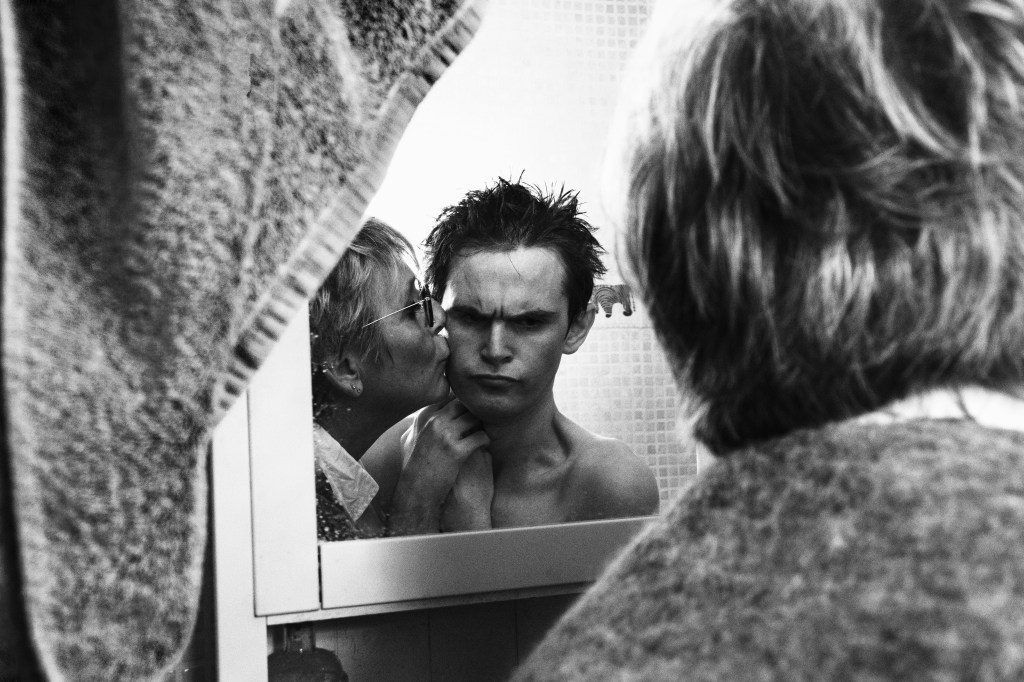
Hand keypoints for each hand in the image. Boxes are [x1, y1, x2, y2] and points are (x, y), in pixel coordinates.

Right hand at [387, 397, 488, 533]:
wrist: (416, 490)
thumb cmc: (413, 466)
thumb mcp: (408, 439)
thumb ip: (417, 423)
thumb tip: (424, 413)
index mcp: (424, 416)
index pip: (449, 398)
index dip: (461, 406)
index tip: (466, 415)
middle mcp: (434, 421)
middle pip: (463, 404)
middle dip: (473, 412)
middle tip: (478, 423)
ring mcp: (446, 435)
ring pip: (474, 418)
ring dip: (480, 425)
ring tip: (481, 433)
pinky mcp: (457, 451)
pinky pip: (481, 436)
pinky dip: (485, 440)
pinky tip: (483, 445)